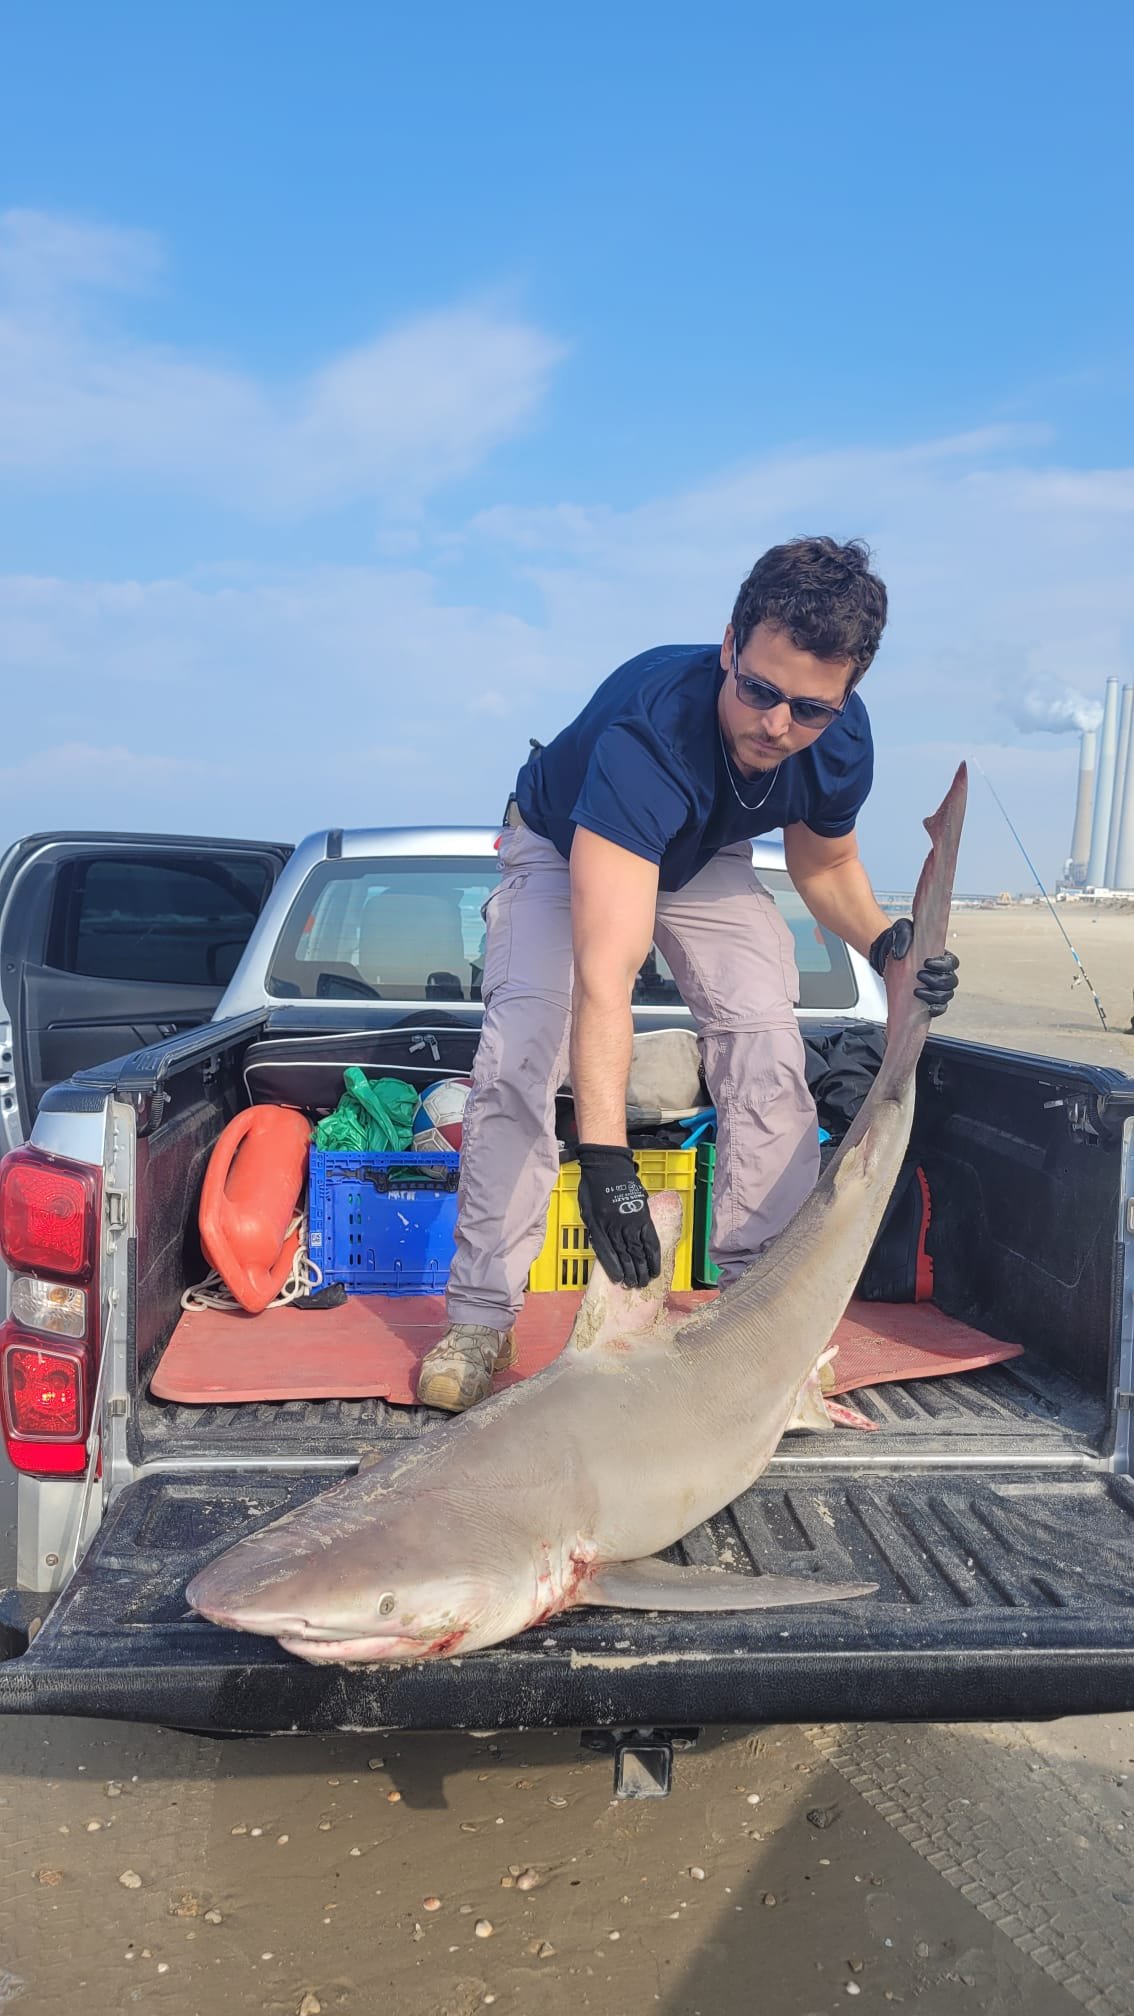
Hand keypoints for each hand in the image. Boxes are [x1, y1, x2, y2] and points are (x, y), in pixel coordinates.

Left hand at [576, 1144, 661, 1287]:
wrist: (607, 1166)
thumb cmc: (593, 1187)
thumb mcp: (586, 1210)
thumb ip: (595, 1229)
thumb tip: (603, 1246)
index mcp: (598, 1227)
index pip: (606, 1253)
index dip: (613, 1269)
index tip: (619, 1281)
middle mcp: (615, 1227)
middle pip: (625, 1255)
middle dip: (630, 1273)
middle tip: (635, 1286)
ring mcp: (631, 1222)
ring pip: (638, 1251)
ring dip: (642, 1269)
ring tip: (645, 1282)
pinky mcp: (643, 1217)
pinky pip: (650, 1240)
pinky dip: (653, 1255)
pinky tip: (655, 1267)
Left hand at [869, 917, 959, 1017]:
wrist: (887, 955)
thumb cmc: (900, 942)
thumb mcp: (901, 931)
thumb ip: (903, 937)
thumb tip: (900, 953)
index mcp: (941, 957)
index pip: (952, 963)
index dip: (942, 965)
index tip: (927, 963)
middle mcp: (942, 973)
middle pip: (950, 981)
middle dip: (936, 980)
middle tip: (920, 976)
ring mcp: (936, 987)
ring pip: (946, 995)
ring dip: (934, 995)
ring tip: (917, 991)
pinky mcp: (929, 999)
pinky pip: (940, 1007)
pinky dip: (936, 1009)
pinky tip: (928, 1008)